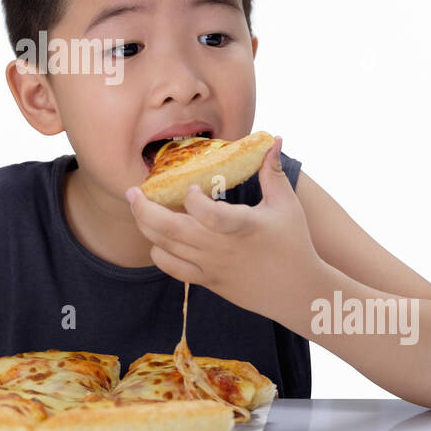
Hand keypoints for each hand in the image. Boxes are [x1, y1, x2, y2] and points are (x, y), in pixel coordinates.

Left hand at [125, 136, 321, 320]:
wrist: (297, 292)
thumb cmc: (294, 243)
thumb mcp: (286, 205)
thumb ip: (273, 171)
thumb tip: (275, 138)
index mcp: (243, 227)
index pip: (209, 215)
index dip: (193, 200)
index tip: (189, 187)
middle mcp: (221, 249)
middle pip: (171, 230)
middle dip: (145, 209)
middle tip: (132, 191)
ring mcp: (211, 267)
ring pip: (166, 248)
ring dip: (146, 227)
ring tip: (138, 207)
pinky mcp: (207, 281)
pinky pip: (172, 268)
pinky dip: (159, 252)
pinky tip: (156, 237)